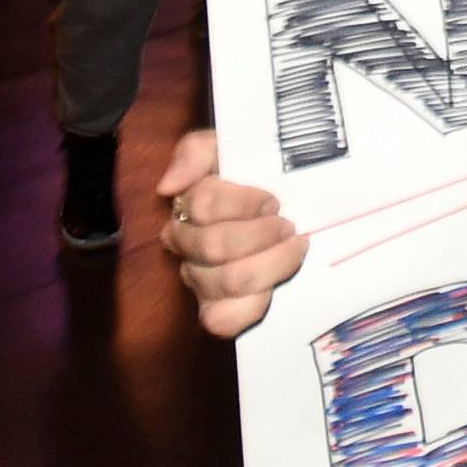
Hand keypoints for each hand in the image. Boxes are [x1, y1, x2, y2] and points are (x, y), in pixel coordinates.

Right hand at [157, 129, 306, 337]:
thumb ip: (196, 151)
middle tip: (289, 224)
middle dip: (262, 233)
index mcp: (188, 205)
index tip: (273, 199)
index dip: (244, 202)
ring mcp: (201, 282)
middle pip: (215, 245)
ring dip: (272, 262)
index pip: (203, 204)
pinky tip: (276, 287)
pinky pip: (222, 321)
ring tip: (295, 247)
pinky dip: (253, 305)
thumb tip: (169, 186)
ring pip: (227, 280)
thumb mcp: (234, 145)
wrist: (297, 206)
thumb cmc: (263, 176)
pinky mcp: (220, 314)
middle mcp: (188, 246)